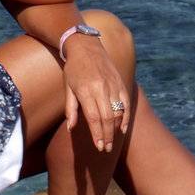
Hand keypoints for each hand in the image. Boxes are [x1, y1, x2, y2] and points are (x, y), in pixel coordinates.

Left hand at [60, 35, 130, 151]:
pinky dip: (126, 116)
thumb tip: (71, 128)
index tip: (99, 147)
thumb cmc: (73, 68)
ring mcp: (113, 85)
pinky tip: (123, 128)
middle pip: (107, 118)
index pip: (94, 118)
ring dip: (116, 129)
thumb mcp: (68, 87)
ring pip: (118, 112)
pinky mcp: (120, 82)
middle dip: (107, 136)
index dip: (97, 134)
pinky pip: (126, 102)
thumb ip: (71, 109)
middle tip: (107, 149)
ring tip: (113, 141)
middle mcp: (101, 88)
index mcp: (86, 91)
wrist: (86, 46)